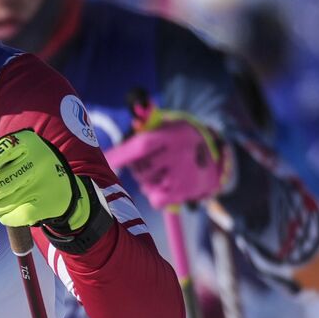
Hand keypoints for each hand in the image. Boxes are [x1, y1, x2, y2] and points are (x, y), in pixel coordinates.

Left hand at [0, 130, 89, 230]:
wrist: (66, 190)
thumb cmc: (34, 167)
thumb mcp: (20, 151)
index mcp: (29, 143)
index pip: (0, 152)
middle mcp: (38, 161)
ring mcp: (42, 185)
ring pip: (3, 202)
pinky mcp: (45, 206)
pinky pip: (13, 216)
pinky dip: (4, 217)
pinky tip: (4, 213)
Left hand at [104, 107, 231, 208]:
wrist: (214, 159)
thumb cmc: (179, 139)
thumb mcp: (168, 124)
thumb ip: (148, 120)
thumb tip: (136, 117)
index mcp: (171, 136)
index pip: (142, 146)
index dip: (121, 154)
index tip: (104, 160)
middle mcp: (178, 156)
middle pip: (141, 169)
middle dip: (138, 168)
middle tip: (150, 161)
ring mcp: (182, 176)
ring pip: (146, 184)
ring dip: (147, 181)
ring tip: (162, 171)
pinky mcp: (184, 193)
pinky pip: (156, 200)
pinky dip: (156, 195)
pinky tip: (166, 186)